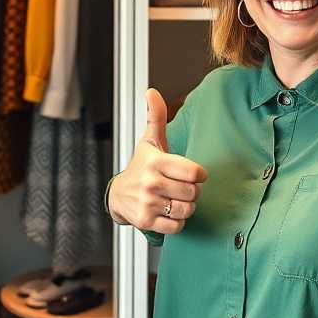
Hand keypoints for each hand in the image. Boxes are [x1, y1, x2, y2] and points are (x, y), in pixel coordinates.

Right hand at [108, 88, 207, 234]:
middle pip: (193, 193)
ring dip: (186, 207)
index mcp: (156, 162)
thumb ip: (156, 116)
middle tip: (182, 188)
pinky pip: (177, 226)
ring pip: (187, 210)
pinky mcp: (146, 221)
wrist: (118, 195)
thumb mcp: (150, 141)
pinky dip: (177, 222)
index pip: (194, 172)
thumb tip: (151, 91)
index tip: (194, 174)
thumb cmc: (141, 166)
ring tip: (176, 200)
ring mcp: (148, 203)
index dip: (199, 175)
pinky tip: (168, 212)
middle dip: (193, 192)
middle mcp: (151, 182)